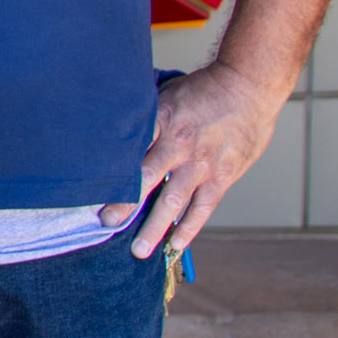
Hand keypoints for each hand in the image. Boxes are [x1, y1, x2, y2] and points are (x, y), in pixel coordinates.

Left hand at [102, 60, 278, 258]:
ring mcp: (202, 164)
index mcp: (159, 121)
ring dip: (156, 227)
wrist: (247, 86)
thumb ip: (144, 119)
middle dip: (125, 204)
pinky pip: (203, 208)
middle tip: (106, 224)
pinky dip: (189, 229)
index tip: (89, 190)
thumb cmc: (201, 91)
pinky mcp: (223, 176)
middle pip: (146, 179)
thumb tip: (111, 134)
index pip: (128, 151)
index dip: (110, 172)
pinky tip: (175, 245)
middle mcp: (178, 145)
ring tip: (139, 250)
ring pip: (174, 201)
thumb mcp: (164, 95)